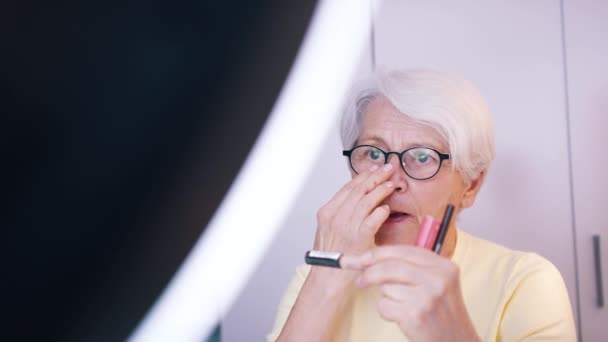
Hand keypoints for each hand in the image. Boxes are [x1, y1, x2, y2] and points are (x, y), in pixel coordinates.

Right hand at [310, 164, 395, 282]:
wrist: (326, 278)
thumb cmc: (330, 256)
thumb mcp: (329, 230)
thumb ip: (342, 214)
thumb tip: (359, 199)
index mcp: (327, 212)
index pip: (348, 187)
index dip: (363, 176)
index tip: (374, 168)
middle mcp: (335, 216)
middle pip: (358, 190)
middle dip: (375, 176)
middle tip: (388, 168)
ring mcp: (346, 226)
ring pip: (366, 201)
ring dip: (380, 190)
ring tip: (391, 183)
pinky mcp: (357, 238)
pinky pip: (372, 219)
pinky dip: (380, 212)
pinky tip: (386, 208)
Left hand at [353, 246, 479, 341]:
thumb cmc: (441, 313)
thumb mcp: (437, 283)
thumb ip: (410, 267)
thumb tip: (370, 258)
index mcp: (444, 266)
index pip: (404, 251)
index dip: (379, 253)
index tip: (363, 259)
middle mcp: (437, 279)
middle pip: (390, 266)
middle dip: (370, 273)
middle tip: (361, 280)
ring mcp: (427, 297)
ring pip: (386, 287)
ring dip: (387, 297)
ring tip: (406, 307)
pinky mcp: (415, 315)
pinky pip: (384, 306)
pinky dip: (387, 313)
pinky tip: (404, 318)